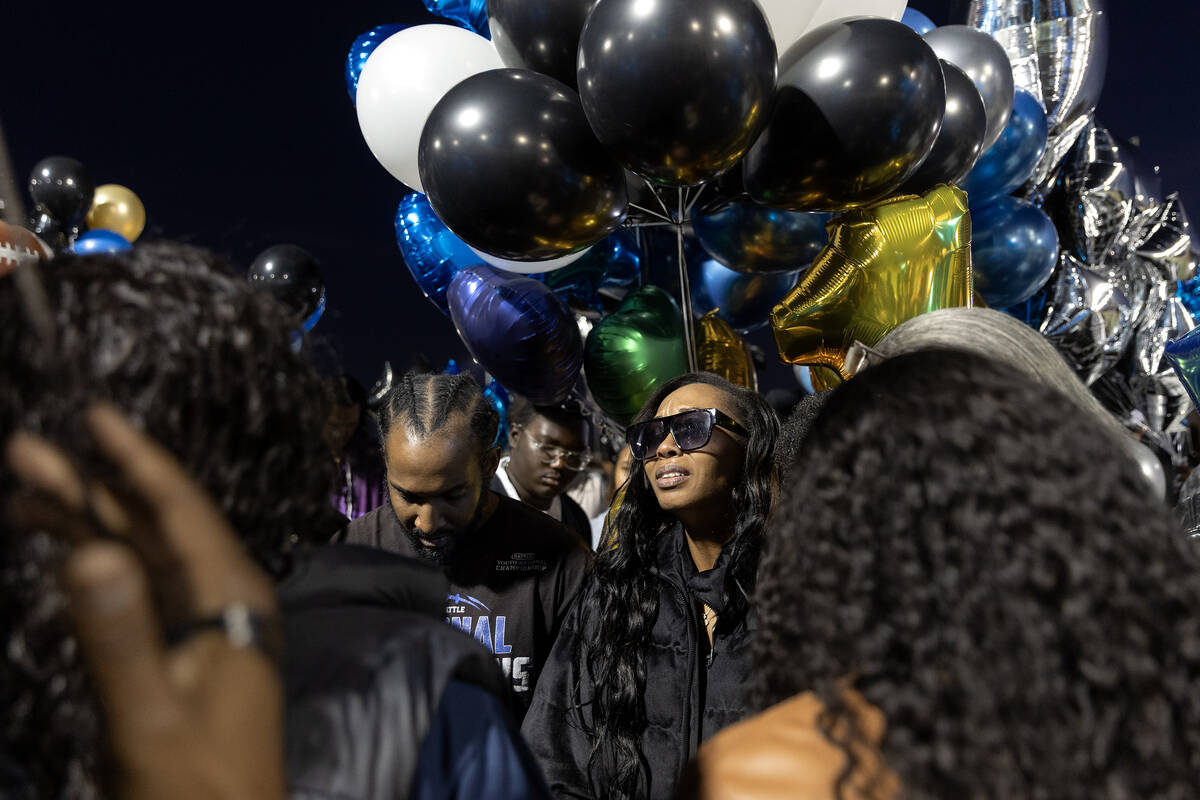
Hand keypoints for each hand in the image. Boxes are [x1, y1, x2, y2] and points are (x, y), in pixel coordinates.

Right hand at [6, 405, 284, 799]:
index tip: (94, 414)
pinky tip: (65, 555)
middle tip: (23, 450)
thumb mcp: (147, 715)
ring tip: (20, 494)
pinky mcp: (184, 653)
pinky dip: (99, 570)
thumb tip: (88, 548)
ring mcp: (205, 626)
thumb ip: (118, 635)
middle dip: (90, 488)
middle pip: (153, 527)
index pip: (181, 510)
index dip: (137, 460)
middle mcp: (224, 599)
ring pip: (142, 558)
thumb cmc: (192, 788)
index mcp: (231, 597)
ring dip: (87, 525)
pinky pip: (140, 593)